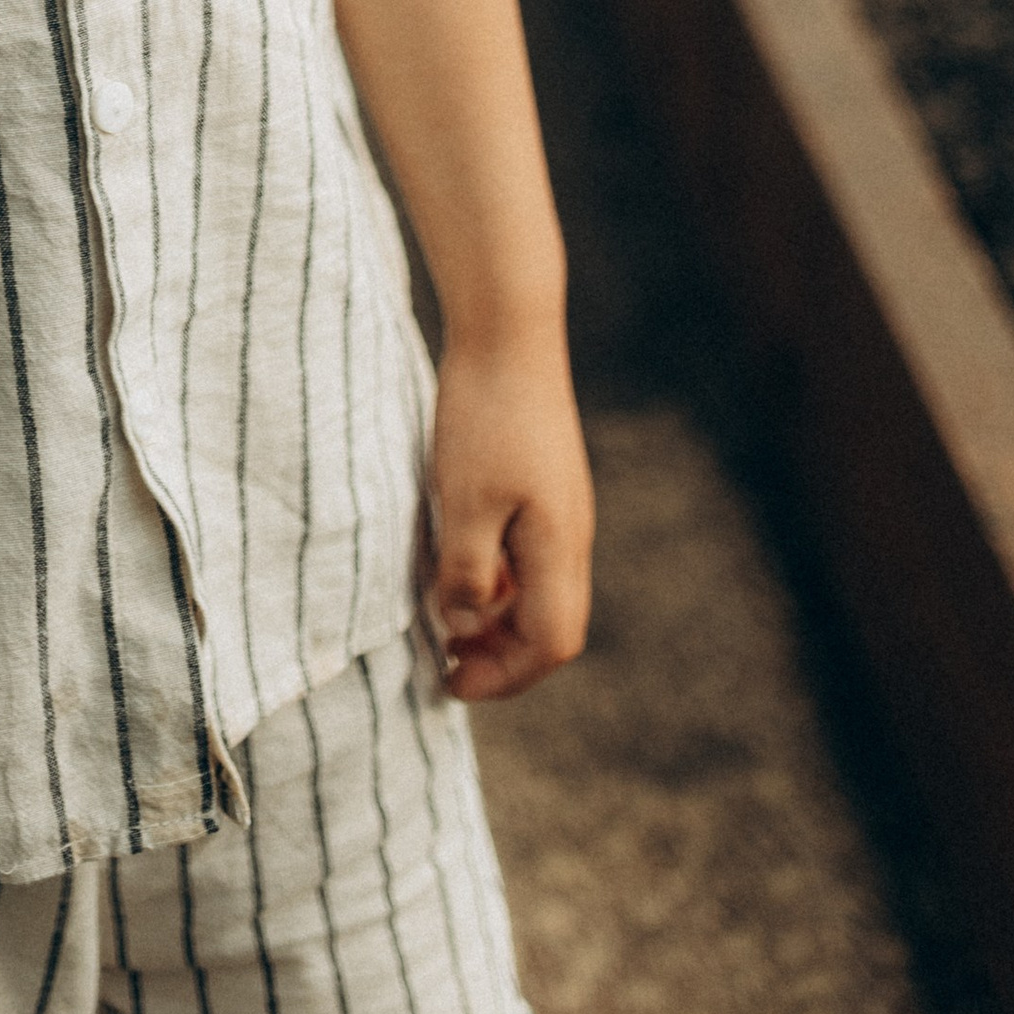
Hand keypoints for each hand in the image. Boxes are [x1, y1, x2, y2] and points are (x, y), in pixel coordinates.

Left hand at [424, 333, 592, 703]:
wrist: (509, 331)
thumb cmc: (483, 417)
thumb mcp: (463, 501)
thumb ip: (465, 573)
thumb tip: (462, 625)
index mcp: (558, 548)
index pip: (549, 644)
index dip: (503, 676)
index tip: (450, 682)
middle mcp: (570, 535)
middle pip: (550, 625)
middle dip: (500, 655)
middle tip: (444, 663)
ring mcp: (561, 508)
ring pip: (538, 590)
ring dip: (496, 617)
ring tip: (443, 619)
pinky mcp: (544, 483)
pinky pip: (528, 555)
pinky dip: (496, 576)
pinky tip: (456, 562)